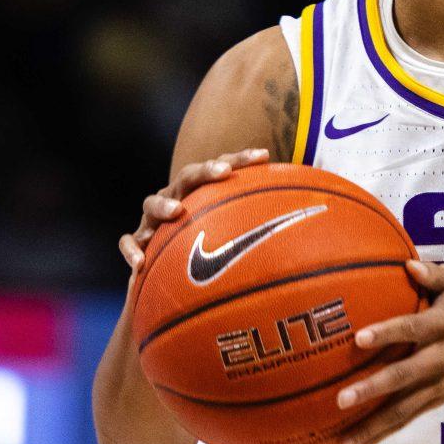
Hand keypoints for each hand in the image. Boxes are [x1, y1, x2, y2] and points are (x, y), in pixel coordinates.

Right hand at [118, 149, 271, 279]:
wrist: (171, 287)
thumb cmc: (213, 259)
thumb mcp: (241, 245)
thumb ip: (268, 235)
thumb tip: (316, 233)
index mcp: (203, 194)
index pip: (222, 169)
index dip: (241, 159)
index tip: (264, 156)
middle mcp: (177, 199)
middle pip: (188, 176)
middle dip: (205, 171)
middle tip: (222, 172)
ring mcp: (153, 220)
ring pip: (150, 202)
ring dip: (162, 204)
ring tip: (176, 211)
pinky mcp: (137, 244)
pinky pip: (127, 242)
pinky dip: (131, 249)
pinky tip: (140, 263)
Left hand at [331, 259, 443, 443]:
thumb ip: (433, 274)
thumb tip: (407, 264)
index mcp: (443, 325)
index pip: (412, 328)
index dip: (388, 332)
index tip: (359, 339)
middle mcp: (441, 357)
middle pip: (405, 376)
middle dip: (373, 389)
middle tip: (341, 399)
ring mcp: (440, 384)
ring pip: (404, 409)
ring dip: (372, 426)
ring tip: (343, 443)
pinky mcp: (437, 401)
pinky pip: (406, 420)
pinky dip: (381, 434)